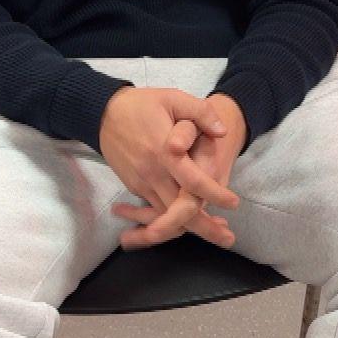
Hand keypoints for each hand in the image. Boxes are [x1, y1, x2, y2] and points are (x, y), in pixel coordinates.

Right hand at [99, 88, 240, 247]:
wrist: (103, 113)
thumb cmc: (141, 105)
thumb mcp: (173, 98)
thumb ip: (200, 112)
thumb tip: (223, 131)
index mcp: (163, 152)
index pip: (192, 181)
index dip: (214, 194)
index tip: (234, 203)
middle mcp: (152, 173)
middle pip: (179, 210)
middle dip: (205, 227)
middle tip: (229, 239)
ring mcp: (141, 183)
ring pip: (167, 216)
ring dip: (191, 227)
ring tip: (216, 233)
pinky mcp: (135, 187)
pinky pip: (155, 210)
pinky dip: (173, 221)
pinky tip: (190, 224)